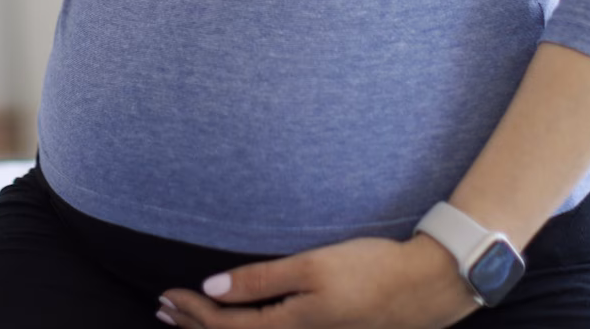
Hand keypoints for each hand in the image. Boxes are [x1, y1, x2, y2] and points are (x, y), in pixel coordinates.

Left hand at [160, 234, 476, 328]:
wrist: (425, 287)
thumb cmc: (370, 270)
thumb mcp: (311, 267)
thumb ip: (260, 280)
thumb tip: (212, 289)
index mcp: (288, 328)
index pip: (224, 326)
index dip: (192, 312)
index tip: (168, 294)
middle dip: (194, 324)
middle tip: (164, 307)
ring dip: (215, 328)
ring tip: (187, 317)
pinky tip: (241, 319)